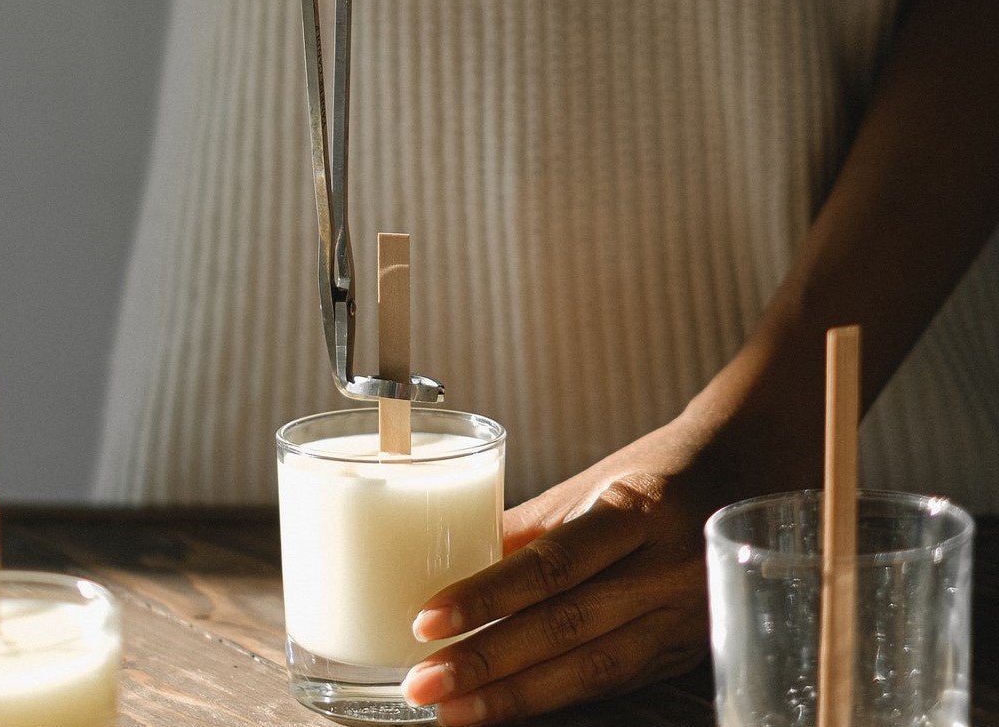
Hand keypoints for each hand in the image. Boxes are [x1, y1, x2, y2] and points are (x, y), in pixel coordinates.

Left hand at [400, 417, 728, 725]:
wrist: (751, 473)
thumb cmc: (656, 472)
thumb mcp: (593, 483)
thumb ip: (527, 528)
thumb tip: (446, 562)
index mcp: (637, 510)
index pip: (553, 563)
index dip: (487, 596)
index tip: (426, 620)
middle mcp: (666, 569)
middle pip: (568, 627)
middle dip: (489, 663)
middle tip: (423, 683)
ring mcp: (684, 618)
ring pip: (593, 671)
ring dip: (515, 697)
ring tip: (452, 710)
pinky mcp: (686, 652)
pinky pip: (613, 682)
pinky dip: (555, 698)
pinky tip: (506, 707)